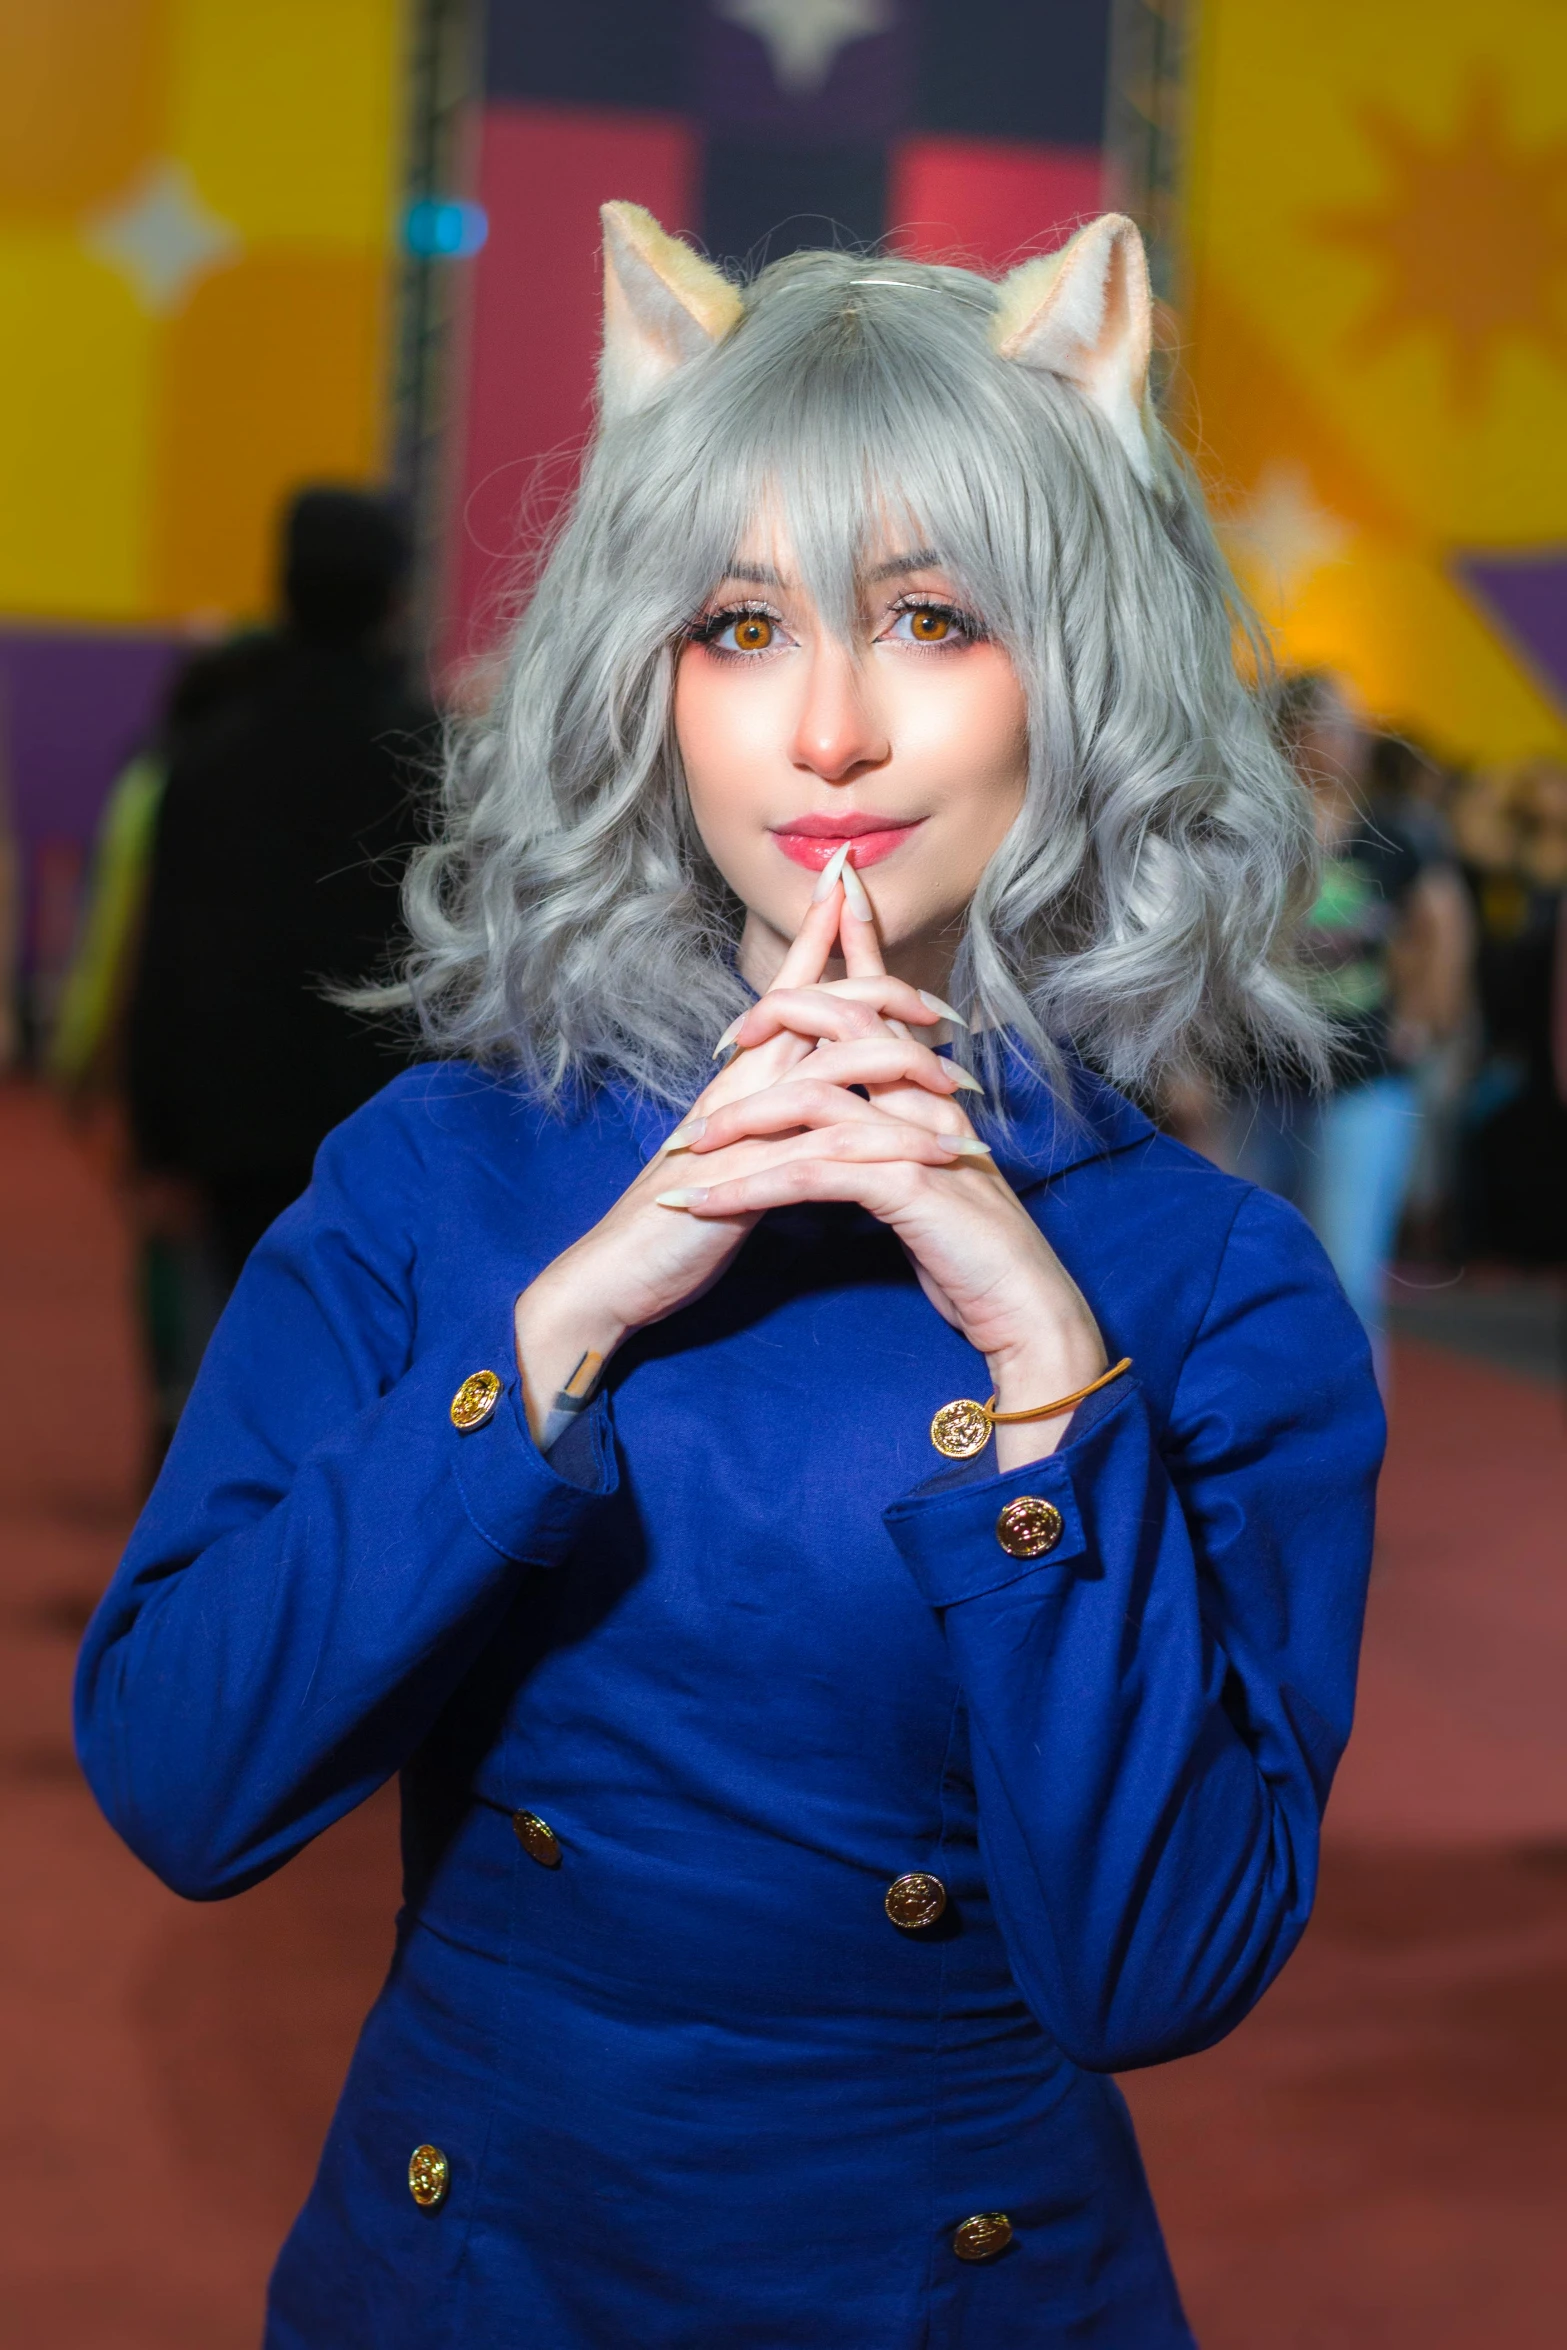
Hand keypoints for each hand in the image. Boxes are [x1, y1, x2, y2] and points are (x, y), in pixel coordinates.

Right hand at [511, 874, 966, 1439]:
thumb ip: (770, 1118)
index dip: (817, 932)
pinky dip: (894, 1148)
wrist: (617, 1271)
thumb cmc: (675, 1218)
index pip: (789, 990)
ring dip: (907, 1067)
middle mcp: (744, 1085)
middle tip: (947, 1008)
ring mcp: (746, 1126)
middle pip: (822, 1007)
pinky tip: (938, 1157)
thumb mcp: (733, 1154)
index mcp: (742, 1076)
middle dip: (887, 991)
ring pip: (836, 1066)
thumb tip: (812, 1102)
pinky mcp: (752, 1175)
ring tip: (961, 1083)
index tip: (848, 881)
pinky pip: (835, 1146)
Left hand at [660, 884, 1106, 1465]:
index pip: (885, 1007)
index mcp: (931, 1095)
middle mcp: (928, 1102)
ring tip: (687, 1148)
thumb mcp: (928, 1183)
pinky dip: (750, 1188)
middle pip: (848, 1023)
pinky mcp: (908, 1189)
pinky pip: (812, 1174)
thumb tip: (847, 1125)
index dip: (857, 948)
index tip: (827, 902)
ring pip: (815, 1100)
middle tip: (726, 1039)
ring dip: (741, 1123)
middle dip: (782, 1013)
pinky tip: (707, 1204)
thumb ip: (893, 1142)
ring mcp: (919, 1140)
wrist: (1028, 1307)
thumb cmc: (974, 1253)